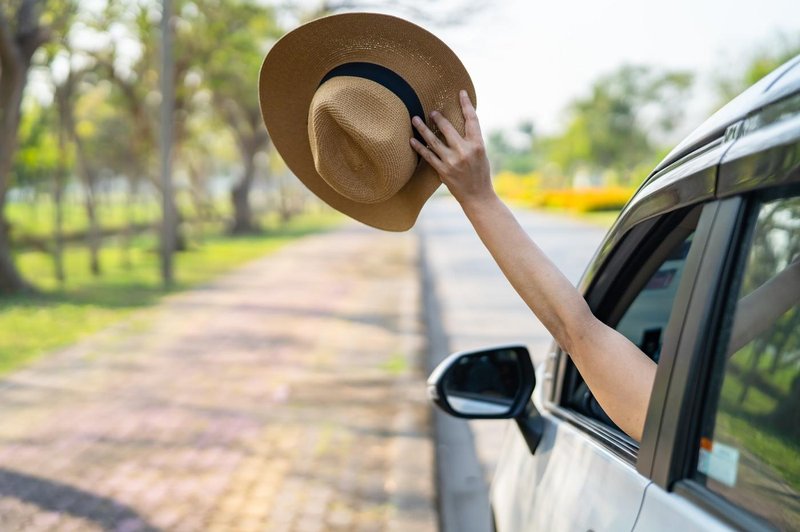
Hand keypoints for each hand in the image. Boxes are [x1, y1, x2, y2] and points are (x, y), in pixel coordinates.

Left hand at [410, 90, 494, 206]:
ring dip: (423, 129)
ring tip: (415, 119)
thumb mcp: (481, 154)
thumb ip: (471, 140)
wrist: (478, 197)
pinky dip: (419, 147)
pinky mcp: (443, 171)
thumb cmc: (480, 174)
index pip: (472, 120)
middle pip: (448, 128)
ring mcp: (452, 161)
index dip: (466, 105)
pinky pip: (428, 156)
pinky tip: (412, 140)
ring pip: (434, 141)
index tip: (461, 93)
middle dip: (438, 118)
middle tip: (431, 111)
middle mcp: (465, 151)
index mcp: (478, 145)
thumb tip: (460, 126)